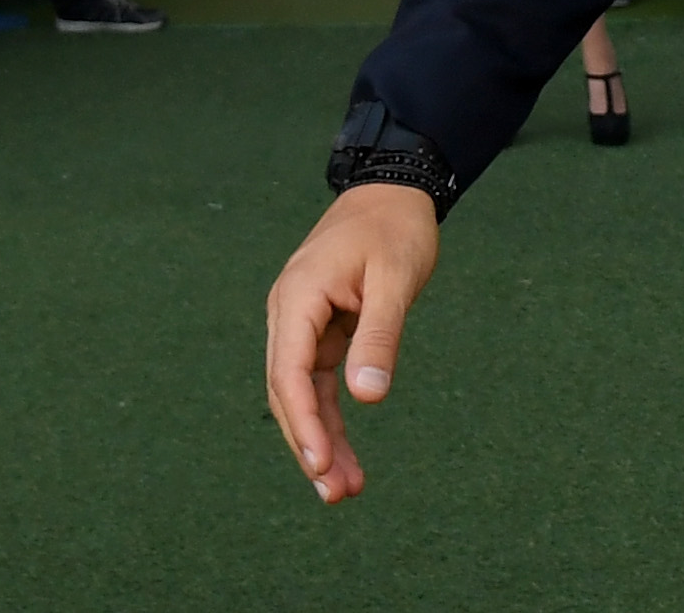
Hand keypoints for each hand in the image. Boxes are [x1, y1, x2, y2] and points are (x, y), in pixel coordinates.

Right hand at [265, 182, 440, 503]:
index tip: (320, 462)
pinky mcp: (321, 332)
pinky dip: (330, 416)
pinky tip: (343, 453)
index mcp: (298, 297)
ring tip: (344, 490)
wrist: (393, 191)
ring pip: (303, 394)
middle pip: (289, 392)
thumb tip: (368, 398)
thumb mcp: (394, 279)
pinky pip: (319, 382)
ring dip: (320, 438)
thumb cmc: (395, 228)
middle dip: (310, 443)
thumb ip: (380, 335)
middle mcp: (290, 314)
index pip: (290, 371)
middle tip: (337, 493)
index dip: (303, 421)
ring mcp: (302, 325)